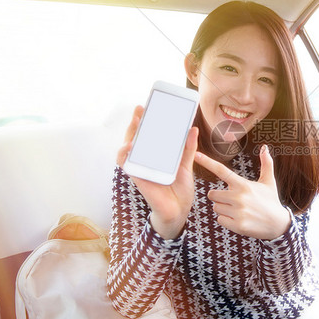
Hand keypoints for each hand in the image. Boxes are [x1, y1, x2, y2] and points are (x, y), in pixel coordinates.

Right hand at [117, 106, 198, 238]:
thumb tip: (192, 129)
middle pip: (137, 138)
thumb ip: (187, 148)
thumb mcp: (185, 166)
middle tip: (140, 108)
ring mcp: (141, 168)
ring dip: (130, 134)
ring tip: (135, 121)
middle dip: (137, 123)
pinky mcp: (138, 178)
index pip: (149, 136)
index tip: (148, 107)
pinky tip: (130, 145)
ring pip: (129, 148)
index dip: (147, 121)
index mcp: (158, 157)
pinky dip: (125, 155)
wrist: (178, 211)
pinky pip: (127, 165)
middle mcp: (147, 161)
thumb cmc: (180, 190)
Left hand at [194, 145, 290, 239]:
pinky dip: (227, 220)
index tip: (196, 154)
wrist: (279, 224)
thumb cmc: (271, 201)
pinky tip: (239, 219)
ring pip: (216, 207)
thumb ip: (266, 164)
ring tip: (238, 210)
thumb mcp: (269, 181)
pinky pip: (220, 220)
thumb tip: (265, 148)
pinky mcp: (237, 225)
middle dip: (219, 197)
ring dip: (223, 209)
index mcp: (243, 184)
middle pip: (212, 194)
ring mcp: (237, 212)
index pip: (221, 170)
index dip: (207, 162)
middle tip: (233, 199)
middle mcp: (238, 197)